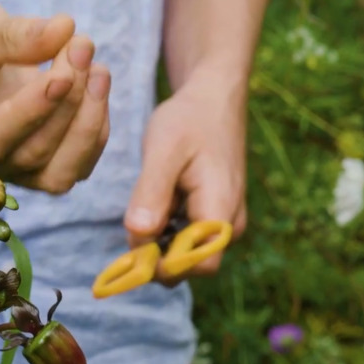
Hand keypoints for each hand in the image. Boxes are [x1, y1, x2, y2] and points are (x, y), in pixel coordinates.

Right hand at [0, 0, 111, 193]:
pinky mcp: (29, 171)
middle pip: (27, 156)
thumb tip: (65, 30)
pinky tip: (94, 83)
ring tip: (96, 68)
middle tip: (82, 46)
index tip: (63, 74)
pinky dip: (92, 129)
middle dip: (66, 103)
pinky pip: (72, 167)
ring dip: (87, 123)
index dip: (30, 113)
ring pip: (56, 175)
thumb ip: (13, 33)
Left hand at [124, 71, 247, 282]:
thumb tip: (139, 234)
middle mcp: (229, 224)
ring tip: (150, 198)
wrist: (212, 97)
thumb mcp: (163, 150)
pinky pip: (187, 239)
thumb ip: (152, 193)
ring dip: (159, 240)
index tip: (134, 245)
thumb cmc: (189, 119)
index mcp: (221, 210)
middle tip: (135, 216)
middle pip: (189, 265)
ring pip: (185, 254)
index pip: (198, 265)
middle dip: (156, 253)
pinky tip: (158, 199)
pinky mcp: (214, 217)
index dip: (164, 265)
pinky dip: (165, 229)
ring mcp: (223, 222)